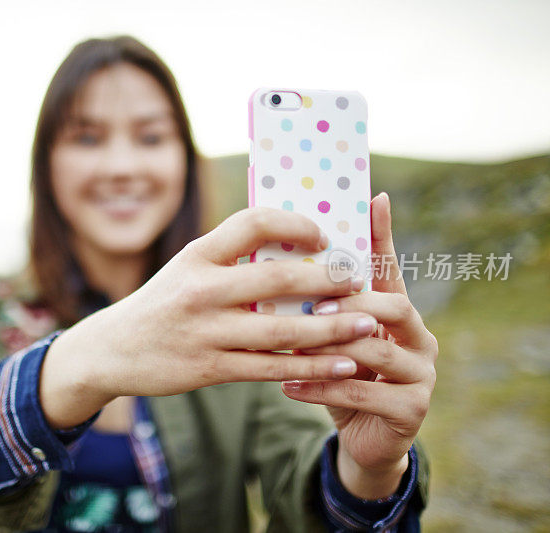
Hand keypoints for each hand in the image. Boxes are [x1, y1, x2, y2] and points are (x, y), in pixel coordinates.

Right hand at [41, 207, 380, 428]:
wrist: (111, 350)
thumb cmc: (160, 304)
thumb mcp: (185, 269)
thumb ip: (229, 258)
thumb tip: (293, 249)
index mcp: (197, 255)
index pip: (253, 223)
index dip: (294, 224)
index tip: (323, 236)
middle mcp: (201, 290)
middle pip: (277, 279)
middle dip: (328, 279)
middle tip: (360, 280)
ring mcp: (205, 332)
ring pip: (282, 331)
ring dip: (331, 328)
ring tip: (367, 325)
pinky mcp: (210, 369)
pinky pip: (270, 369)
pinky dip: (311, 368)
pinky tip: (342, 365)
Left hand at [282, 192, 437, 498]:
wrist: (360, 435)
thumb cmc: (337, 374)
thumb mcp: (326, 337)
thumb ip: (315, 305)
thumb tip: (272, 261)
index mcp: (397, 311)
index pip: (389, 267)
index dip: (383, 234)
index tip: (374, 199)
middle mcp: (418, 335)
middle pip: (395, 304)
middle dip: (352, 303)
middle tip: (314, 305)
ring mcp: (422, 372)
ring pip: (379, 349)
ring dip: (332, 346)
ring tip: (294, 346)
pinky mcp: (412, 408)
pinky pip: (363, 391)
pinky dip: (321, 386)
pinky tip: (288, 384)